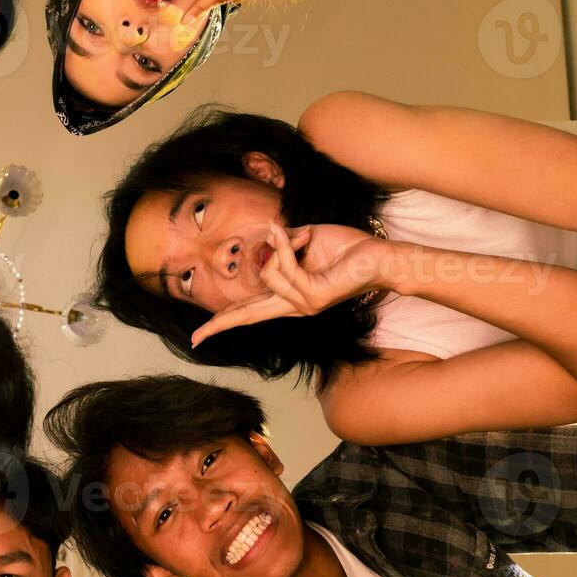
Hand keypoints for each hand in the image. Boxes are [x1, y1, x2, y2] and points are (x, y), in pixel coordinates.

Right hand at [192, 223, 386, 346]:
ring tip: (306, 238)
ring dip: (284, 244)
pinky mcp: (313, 298)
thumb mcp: (304, 242)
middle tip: (197, 339)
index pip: (251, 311)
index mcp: (290, 298)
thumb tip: (266, 238)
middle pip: (247, 316)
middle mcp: (295, 307)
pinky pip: (284, 267)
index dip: (225, 320)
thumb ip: (281, 246)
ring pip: (267, 273)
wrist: (379, 256)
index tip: (201, 335)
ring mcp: (304, 306)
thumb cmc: (346, 248)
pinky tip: (301, 237)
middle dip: (220, 324)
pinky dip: (287, 244)